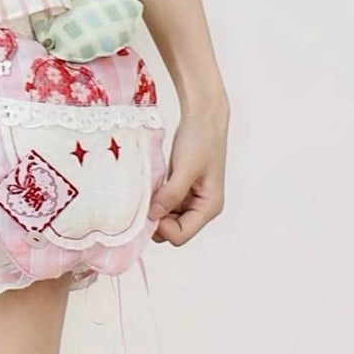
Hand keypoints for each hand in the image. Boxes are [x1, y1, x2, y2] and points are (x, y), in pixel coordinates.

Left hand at [148, 104, 227, 244]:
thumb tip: (153, 216)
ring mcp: (191, 200)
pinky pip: (164, 205)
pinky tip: (150, 187)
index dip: (162, 227)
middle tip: (145, 200)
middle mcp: (201, 208)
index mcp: (209, 207)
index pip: (181, 236)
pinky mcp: (181, 190)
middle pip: (173, 231)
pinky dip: (155, 200)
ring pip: (166, 219)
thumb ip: (171, 194)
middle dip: (157, 220)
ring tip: (148, 191)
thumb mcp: (185, 168)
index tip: (149, 207)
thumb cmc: (200, 140)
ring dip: (154, 210)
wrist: (204, 117)